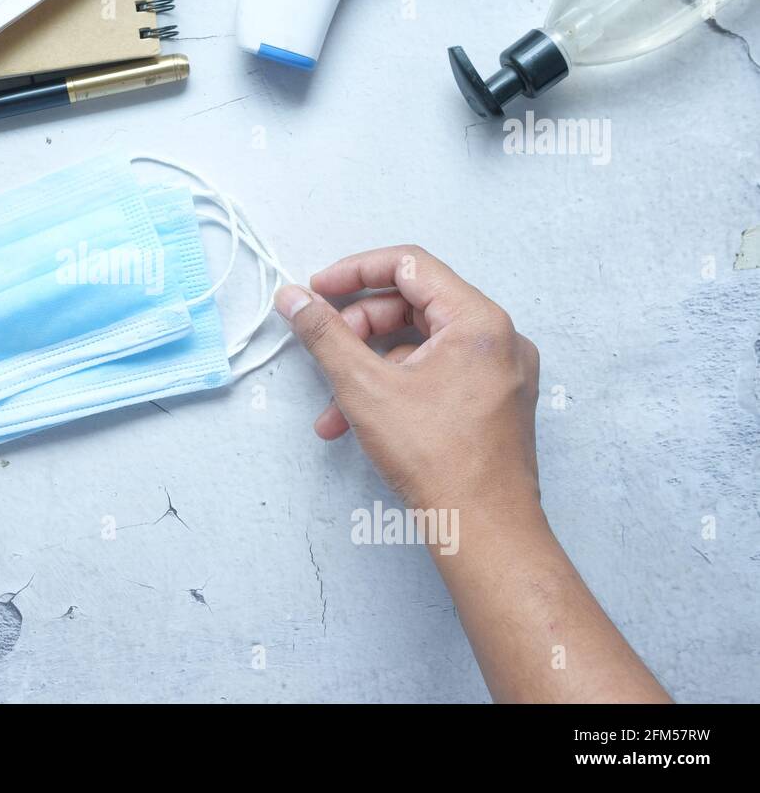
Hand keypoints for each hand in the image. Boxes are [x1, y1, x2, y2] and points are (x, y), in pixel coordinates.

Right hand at [275, 245, 539, 513]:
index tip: (315, 290)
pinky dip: (395, 388)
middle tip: (323, 347)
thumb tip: (294, 298)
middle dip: (358, 328)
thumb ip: (324, 334)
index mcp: (479, 320)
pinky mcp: (494, 401)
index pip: (409, 265)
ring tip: (333, 406)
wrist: (484, 530)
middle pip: (413, 305)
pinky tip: (358, 422)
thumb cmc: (437, 459)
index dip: (354, 272)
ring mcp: (500, 371)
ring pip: (420, 345)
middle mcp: (499, 338)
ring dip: (369, 367)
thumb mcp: (364, 387)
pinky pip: (437, 374)